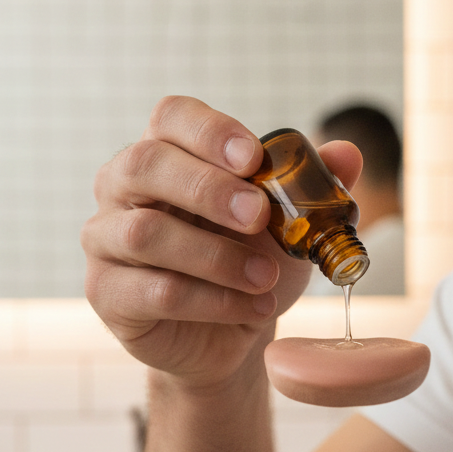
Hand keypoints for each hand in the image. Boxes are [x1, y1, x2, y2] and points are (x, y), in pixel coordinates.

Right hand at [81, 96, 361, 386]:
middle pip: (145, 165)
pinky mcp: (107, 293)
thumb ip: (315, 187)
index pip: (171, 117)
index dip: (210, 131)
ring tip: (268, 277)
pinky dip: (211, 300)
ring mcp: (105, 240)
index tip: (254, 158)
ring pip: (145, 234)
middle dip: (207, 189)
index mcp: (166, 153)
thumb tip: (347, 155)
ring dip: (216, 257)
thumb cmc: (252, 263)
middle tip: (259, 216)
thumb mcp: (291, 225)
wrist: (232, 334)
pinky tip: (252, 307)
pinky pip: (154, 291)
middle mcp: (122, 188)